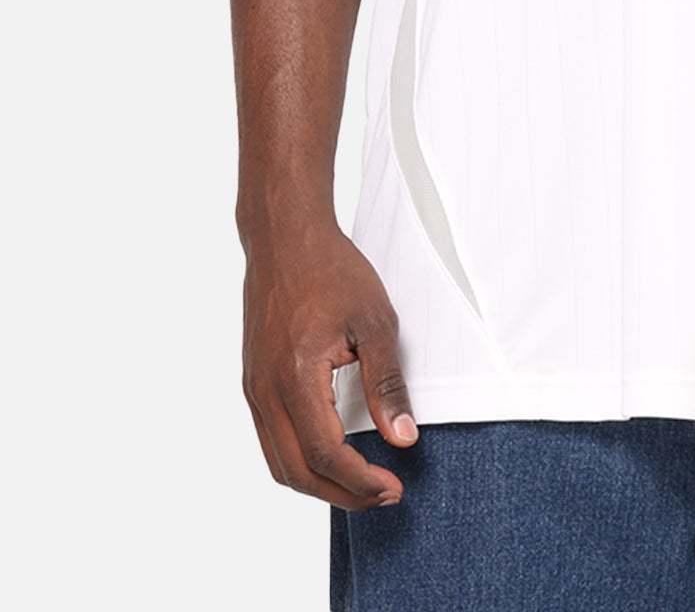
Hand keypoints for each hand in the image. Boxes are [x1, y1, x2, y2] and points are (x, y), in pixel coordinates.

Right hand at [241, 220, 417, 509]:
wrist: (285, 237)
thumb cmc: (332, 271)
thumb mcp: (375, 321)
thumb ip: (387, 382)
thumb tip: (403, 437)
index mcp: (295, 378)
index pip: (326, 454)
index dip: (360, 481)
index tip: (394, 488)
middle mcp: (265, 392)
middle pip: (297, 472)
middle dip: (342, 494)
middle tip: (384, 495)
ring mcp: (254, 389)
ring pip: (279, 463)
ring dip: (319, 483)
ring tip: (362, 482)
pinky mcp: (253, 382)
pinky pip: (271, 441)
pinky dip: (300, 462)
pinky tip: (333, 454)